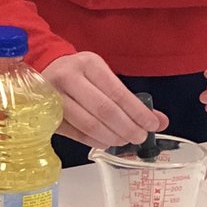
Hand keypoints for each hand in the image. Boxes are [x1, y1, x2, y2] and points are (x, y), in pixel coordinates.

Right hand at [42, 52, 167, 148]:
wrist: (46, 70)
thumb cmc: (81, 75)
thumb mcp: (105, 77)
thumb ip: (131, 99)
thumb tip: (160, 122)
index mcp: (89, 64)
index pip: (118, 92)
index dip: (137, 112)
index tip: (152, 125)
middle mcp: (69, 77)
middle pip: (104, 110)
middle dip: (127, 127)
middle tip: (139, 137)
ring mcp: (53, 97)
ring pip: (89, 124)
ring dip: (112, 137)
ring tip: (124, 141)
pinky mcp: (45, 115)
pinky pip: (76, 133)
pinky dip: (95, 141)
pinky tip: (107, 143)